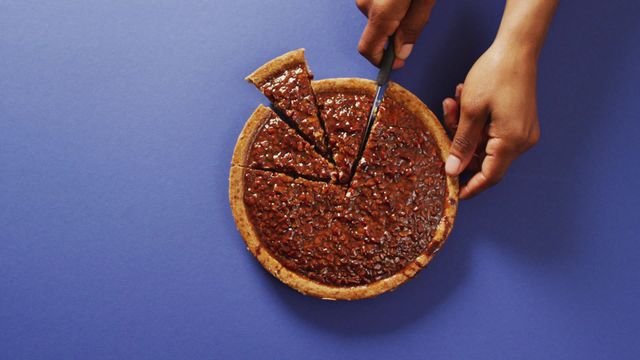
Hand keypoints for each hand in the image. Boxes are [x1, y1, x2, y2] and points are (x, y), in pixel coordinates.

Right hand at [356, 0, 435, 68]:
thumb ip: (413, 26)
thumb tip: (402, 51)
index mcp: (381, 12)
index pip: (369, 50)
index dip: (382, 62)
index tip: (398, 63)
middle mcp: (366, 3)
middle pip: (377, 32)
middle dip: (397, 31)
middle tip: (418, 13)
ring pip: (378, 17)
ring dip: (395, 15)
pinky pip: (377, 4)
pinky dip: (391, 4)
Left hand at [442, 43, 539, 198]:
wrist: (517, 48)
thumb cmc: (495, 75)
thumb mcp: (471, 111)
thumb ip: (461, 144)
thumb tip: (453, 170)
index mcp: (511, 142)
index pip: (489, 177)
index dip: (470, 187)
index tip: (453, 192)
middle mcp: (521, 141)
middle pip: (484, 159)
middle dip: (460, 144)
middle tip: (447, 120)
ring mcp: (522, 131)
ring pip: (485, 143)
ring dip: (465, 128)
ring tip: (454, 103)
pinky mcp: (519, 122)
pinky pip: (492, 131)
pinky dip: (476, 122)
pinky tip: (465, 100)